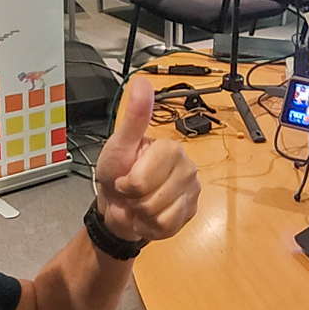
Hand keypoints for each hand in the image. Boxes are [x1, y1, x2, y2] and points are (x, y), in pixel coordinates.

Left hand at [94, 76, 199, 242]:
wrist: (118, 203)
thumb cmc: (117, 171)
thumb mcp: (119, 145)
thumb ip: (133, 116)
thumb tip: (142, 82)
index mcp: (170, 148)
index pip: (141, 180)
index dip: (127, 185)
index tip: (124, 177)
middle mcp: (187, 167)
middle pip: (152, 200)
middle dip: (134, 201)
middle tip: (130, 192)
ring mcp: (192, 190)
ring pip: (161, 216)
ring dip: (141, 215)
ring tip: (138, 203)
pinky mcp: (191, 211)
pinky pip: (169, 228)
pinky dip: (151, 227)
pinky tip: (148, 216)